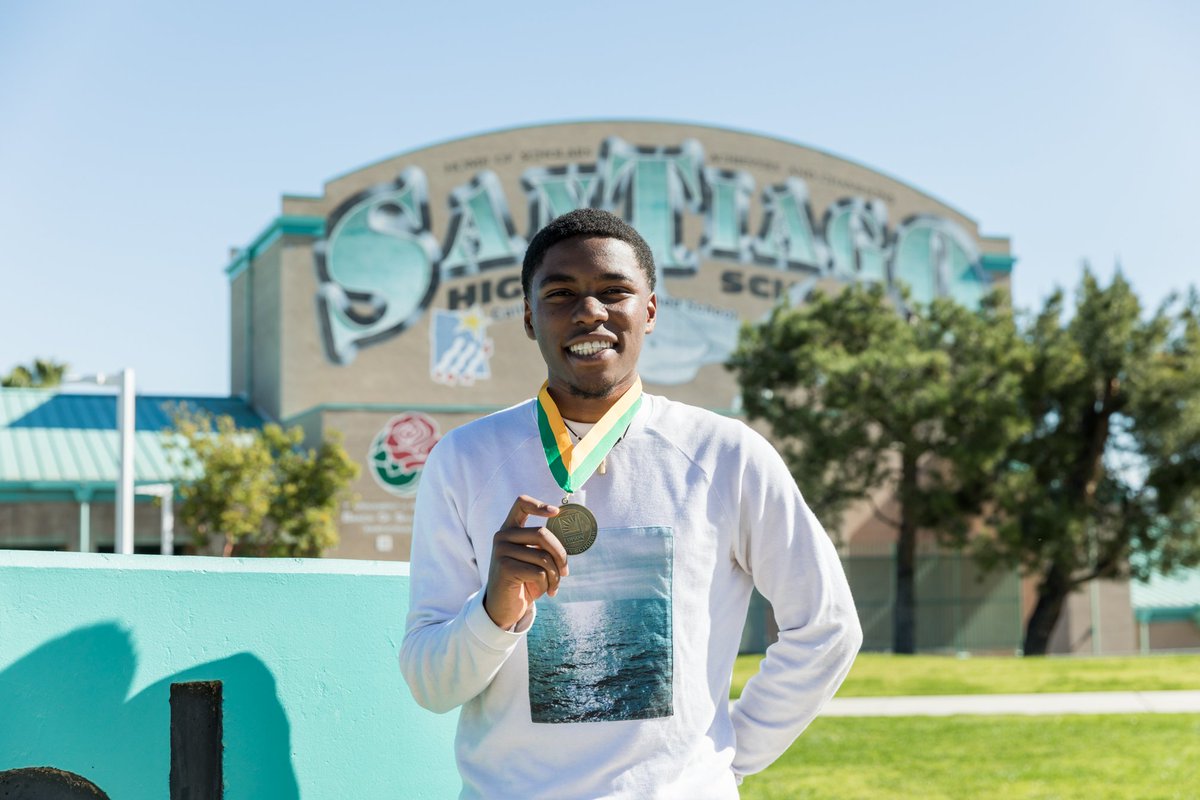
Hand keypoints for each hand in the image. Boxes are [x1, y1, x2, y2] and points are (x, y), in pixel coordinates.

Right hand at [483, 495, 568, 629]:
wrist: (504, 607)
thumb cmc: (524, 580)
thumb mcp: (533, 559)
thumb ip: (543, 545)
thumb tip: (569, 536)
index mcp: (509, 529)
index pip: (521, 504)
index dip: (539, 505)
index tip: (556, 512)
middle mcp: (502, 536)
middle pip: (542, 534)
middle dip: (560, 554)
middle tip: (565, 571)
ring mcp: (501, 551)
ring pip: (543, 557)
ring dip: (556, 575)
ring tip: (554, 586)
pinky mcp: (505, 568)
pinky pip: (539, 572)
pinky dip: (549, 584)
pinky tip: (548, 592)